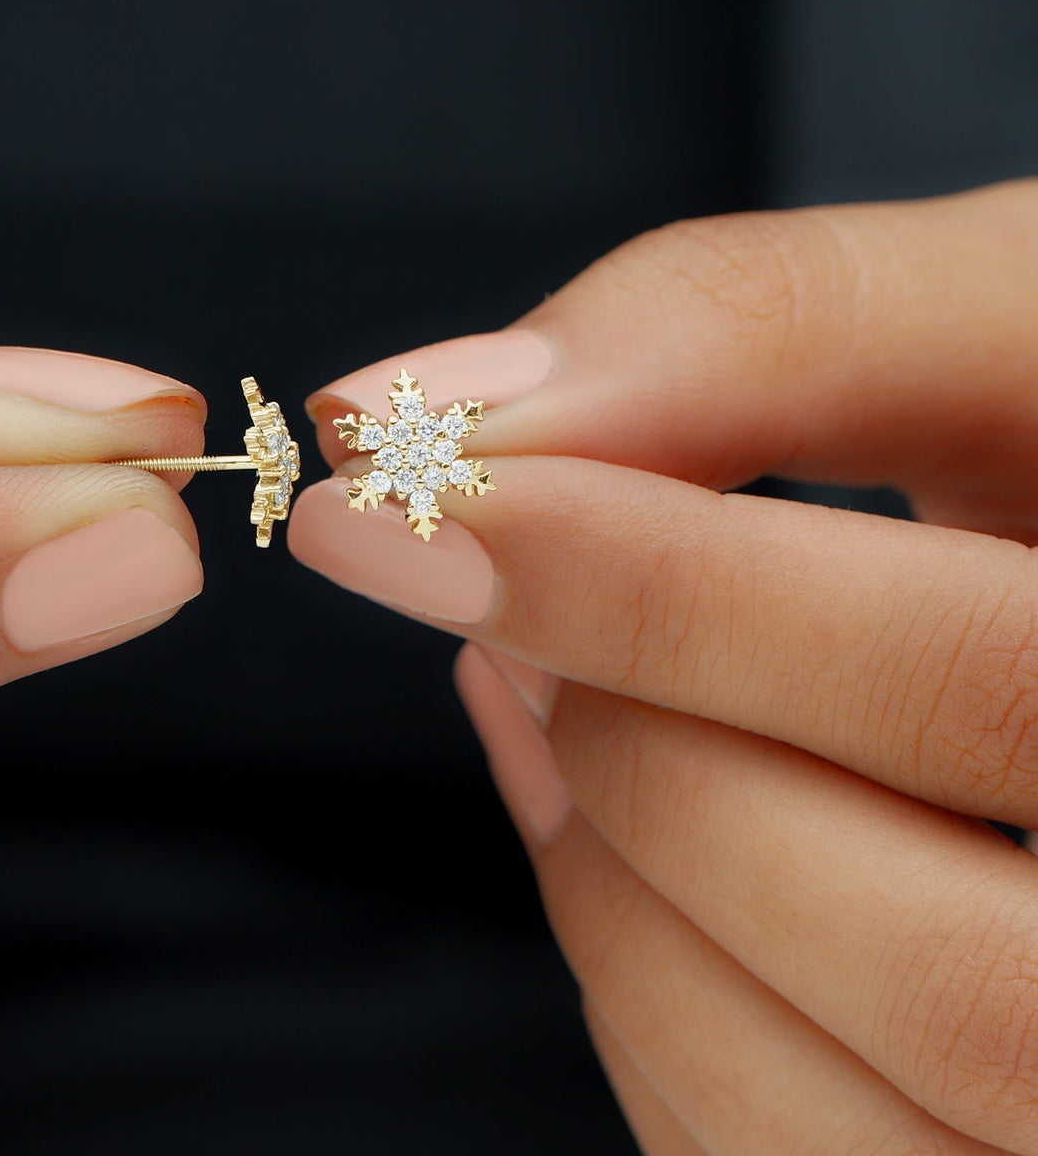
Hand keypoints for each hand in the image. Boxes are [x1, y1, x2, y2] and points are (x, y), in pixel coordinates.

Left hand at [292, 179, 1037, 1152]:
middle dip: (634, 744)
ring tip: (518, 668)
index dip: (667, 592)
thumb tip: (462, 401)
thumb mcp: (1002, 337)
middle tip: (470, 574)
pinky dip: (626, 978)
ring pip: (824, 1117)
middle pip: (926, 968)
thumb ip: (774, 330)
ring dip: (603, 866)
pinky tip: (586, 815)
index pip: (981, 688)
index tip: (426, 475)